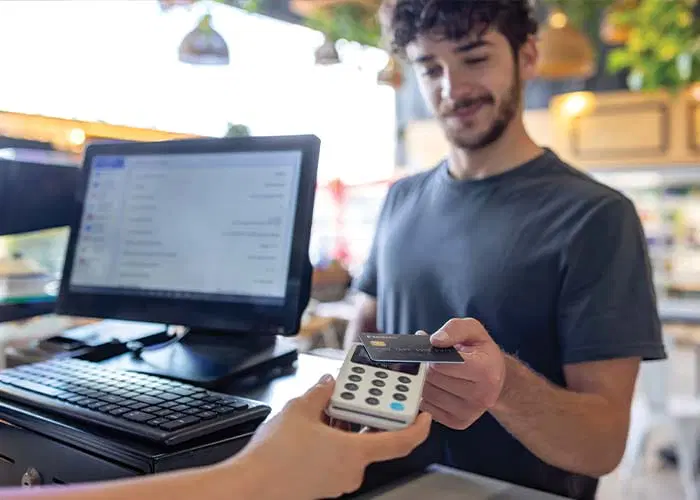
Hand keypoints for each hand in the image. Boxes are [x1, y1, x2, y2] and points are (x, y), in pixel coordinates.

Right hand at [231, 374, 432, 499]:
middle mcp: (352, 471)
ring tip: (329, 406)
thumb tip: (328, 384)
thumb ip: (320, 393)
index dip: (419, 427)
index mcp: (356, 453)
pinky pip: (338, 459)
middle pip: (373, 439)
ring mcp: (337, 481)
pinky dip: (335, 441)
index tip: (425, 414)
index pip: (402, 441)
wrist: (251, 487)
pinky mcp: (323, 485)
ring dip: (347, 427)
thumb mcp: (299, 411)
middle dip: (367, 415)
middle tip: (360, 395)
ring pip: (353, 449)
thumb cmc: (275, 458)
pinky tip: (316, 427)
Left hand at [419, 318, 505, 429]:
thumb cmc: (482, 352)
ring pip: (427, 394)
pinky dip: (425, 395)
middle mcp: (481, 396)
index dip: (432, 355)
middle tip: (430, 360)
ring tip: (434, 372)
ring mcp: (470, 412)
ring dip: (423, 381)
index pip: (443, 364)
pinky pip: (428, 407)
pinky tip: (436, 386)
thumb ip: (454, 329)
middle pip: (433, 379)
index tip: (432, 350)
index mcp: (486, 371)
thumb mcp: (473, 330)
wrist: (494, 377)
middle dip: (426, 367)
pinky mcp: (459, 422)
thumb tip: (434, 341)